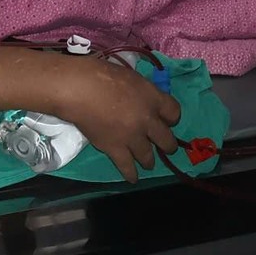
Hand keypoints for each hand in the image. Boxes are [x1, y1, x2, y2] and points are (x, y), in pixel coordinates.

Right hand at [53, 55, 181, 181]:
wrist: (81, 90)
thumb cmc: (102, 76)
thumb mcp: (132, 77)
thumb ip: (143, 93)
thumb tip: (143, 101)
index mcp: (153, 98)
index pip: (175, 112)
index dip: (172, 118)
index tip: (167, 120)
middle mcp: (148, 120)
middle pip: (167, 139)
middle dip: (167, 145)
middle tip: (165, 146)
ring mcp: (133, 138)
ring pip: (148, 156)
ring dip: (149, 160)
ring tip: (148, 163)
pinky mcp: (116, 149)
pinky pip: (127, 167)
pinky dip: (131, 174)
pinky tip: (133, 178)